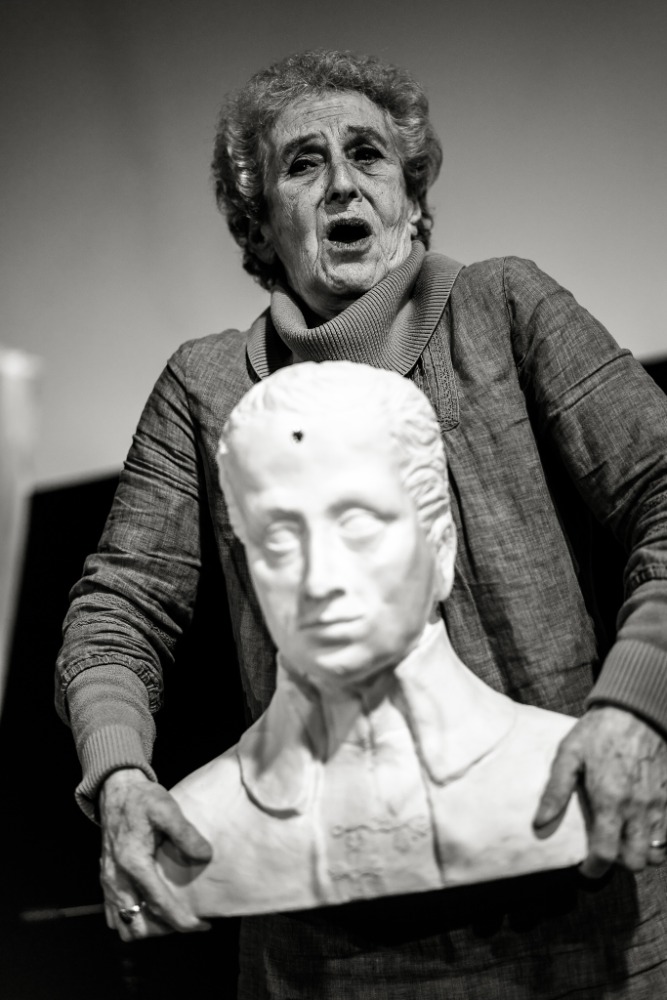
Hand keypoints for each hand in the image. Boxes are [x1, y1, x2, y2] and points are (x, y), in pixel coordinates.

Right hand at [99, 768, 212, 939]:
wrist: (116, 790)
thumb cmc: (142, 799)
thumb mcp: (167, 808)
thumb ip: (186, 833)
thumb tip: (205, 856)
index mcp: (134, 863)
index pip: (159, 904)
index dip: (182, 921)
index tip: (202, 925)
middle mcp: (117, 878)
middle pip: (138, 925)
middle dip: (163, 929)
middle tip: (185, 918)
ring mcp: (109, 881)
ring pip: (124, 924)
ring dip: (146, 926)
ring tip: (169, 914)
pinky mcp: (106, 879)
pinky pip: (114, 914)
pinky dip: (132, 917)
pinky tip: (149, 907)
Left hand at [534, 705, 666, 877]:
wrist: (636, 711)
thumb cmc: (598, 731)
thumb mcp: (569, 754)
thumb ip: (555, 791)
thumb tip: (540, 823)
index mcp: (609, 800)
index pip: (607, 854)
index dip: (595, 869)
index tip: (585, 868)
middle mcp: (637, 808)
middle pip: (636, 861)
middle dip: (619, 864)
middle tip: (605, 852)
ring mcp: (657, 804)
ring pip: (656, 852)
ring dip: (640, 853)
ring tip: (622, 840)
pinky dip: (656, 838)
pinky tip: (639, 826)